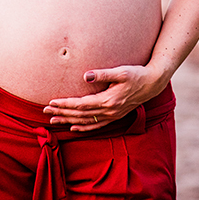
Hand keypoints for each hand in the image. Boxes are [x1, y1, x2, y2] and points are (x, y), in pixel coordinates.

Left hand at [43, 64, 164, 131]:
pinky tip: (73, 128)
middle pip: (80, 114)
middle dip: (62, 113)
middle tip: (45, 111)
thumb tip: (86, 75)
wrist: (153, 83)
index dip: (65, 104)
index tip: (51, 102)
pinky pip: (96, 125)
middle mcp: (109, 111)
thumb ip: (103, 74)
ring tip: (53, 120)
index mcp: (108, 100)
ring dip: (68, 121)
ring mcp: (112, 116)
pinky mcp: (115, 116)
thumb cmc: (137, 74)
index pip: (81, 104)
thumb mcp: (121, 71)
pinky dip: (83, 128)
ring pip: (86, 121)